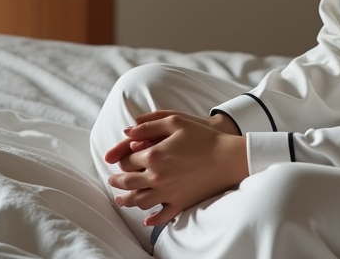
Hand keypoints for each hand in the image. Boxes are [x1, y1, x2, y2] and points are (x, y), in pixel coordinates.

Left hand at [104, 110, 247, 226]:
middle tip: (112, 181)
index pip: (127, 161)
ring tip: (122, 199)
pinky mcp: (180, 203)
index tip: (120, 159)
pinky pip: (161, 216)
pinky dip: (151, 220)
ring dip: (127, 200)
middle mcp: (156, 177)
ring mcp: (168, 192)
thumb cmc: (202, 136)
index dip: (121, 159)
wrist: (227, 157)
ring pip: (139, 201)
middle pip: (128, 182)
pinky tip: (146, 220)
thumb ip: (148, 125)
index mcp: (153, 155)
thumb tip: (126, 132)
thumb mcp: (174, 121)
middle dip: (117, 181)